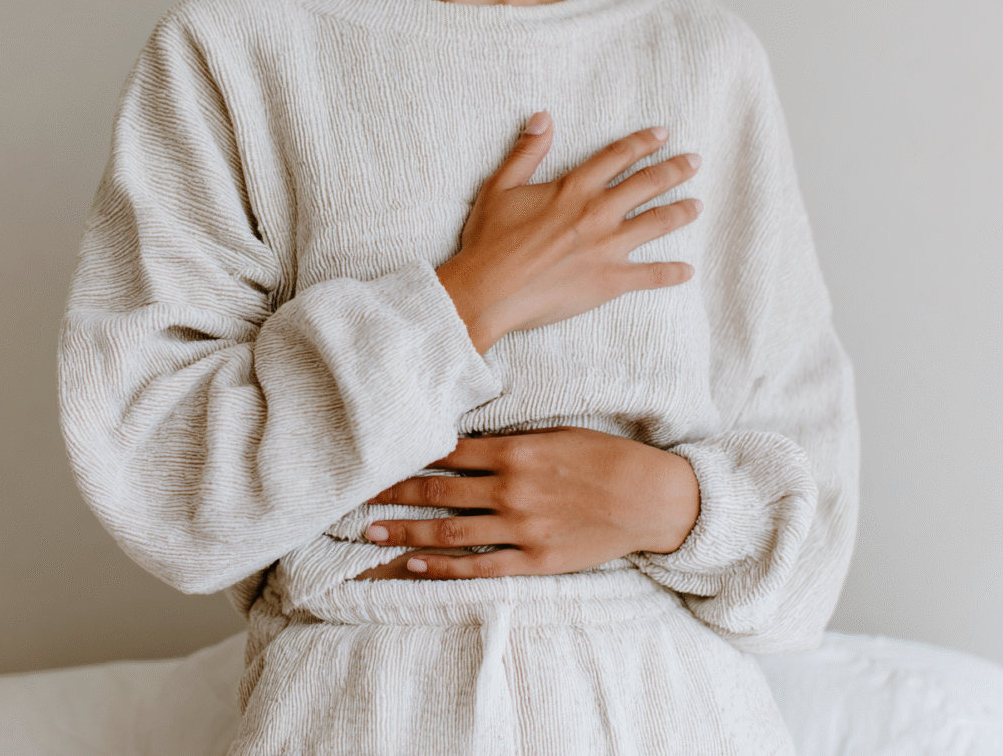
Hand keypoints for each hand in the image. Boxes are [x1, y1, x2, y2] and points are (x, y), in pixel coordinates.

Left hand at [361, 426, 700, 578]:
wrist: (649, 498)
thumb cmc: (604, 458)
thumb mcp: (556, 435)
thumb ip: (510, 441)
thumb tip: (465, 443)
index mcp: (516, 451)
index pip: (447, 453)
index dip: (407, 457)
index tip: (376, 459)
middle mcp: (511, 488)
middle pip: (438, 491)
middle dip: (393, 493)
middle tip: (354, 497)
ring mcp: (521, 526)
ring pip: (449, 531)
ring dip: (405, 531)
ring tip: (369, 533)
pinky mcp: (535, 559)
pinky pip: (480, 565)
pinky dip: (444, 566)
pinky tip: (414, 564)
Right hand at [437, 112, 702, 353]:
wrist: (488, 290)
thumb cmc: (489, 241)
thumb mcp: (500, 186)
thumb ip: (526, 151)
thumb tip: (544, 118)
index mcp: (573, 188)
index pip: (618, 156)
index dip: (642, 142)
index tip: (663, 134)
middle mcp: (598, 213)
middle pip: (648, 184)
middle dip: (675, 170)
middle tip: (695, 162)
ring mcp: (608, 248)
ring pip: (657, 223)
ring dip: (681, 212)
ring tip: (697, 205)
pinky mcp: (610, 281)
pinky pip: (651, 275)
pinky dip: (672, 273)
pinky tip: (688, 271)